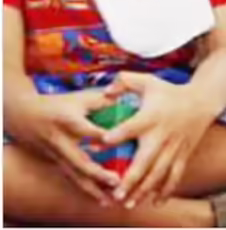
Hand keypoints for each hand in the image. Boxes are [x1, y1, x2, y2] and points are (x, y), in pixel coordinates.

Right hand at [5, 91, 119, 202]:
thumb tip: (128, 100)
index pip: (86, 130)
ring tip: (110, 199)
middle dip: (97, 173)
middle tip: (116, 181)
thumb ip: (104, 100)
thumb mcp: (81, 98)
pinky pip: (72, 178)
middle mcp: (62, 141)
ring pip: (75, 175)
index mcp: (68, 121)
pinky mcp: (57, 163)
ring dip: (93, 189)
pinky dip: (86, 189)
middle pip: (79, 160)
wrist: (26, 116)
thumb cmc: (60, 104)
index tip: (114, 142)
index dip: (100, 136)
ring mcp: (57, 155)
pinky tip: (102, 199)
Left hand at [101, 72, 218, 207]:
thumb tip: (105, 92)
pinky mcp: (183, 155)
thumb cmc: (170, 92)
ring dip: (145, 190)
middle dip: (131, 178)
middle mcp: (162, 135)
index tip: (102, 142)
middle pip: (146, 160)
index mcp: (150, 117)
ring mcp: (174, 147)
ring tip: (130, 203)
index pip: (131, 126)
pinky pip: (175, 175)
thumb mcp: (148, 81)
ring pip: (159, 173)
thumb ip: (124, 82)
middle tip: (116, 192)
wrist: (203, 101)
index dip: (117, 134)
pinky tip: (156, 202)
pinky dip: (167, 190)